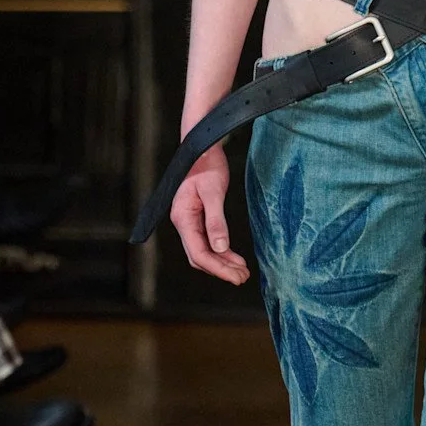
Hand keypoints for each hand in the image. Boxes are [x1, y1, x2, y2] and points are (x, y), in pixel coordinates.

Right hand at [169, 143, 248, 284]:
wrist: (202, 147)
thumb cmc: (206, 165)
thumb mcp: (213, 192)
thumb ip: (216, 221)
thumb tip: (221, 248)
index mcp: (182, 218)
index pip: (199, 253)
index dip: (218, 268)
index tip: (236, 277)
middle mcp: (182, 222)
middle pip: (200, 257)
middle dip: (221, 269)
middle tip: (243, 279)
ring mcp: (188, 221)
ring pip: (204, 251)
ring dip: (222, 263)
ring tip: (242, 272)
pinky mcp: (197, 218)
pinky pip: (207, 241)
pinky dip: (222, 252)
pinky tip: (235, 258)